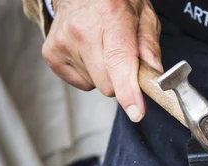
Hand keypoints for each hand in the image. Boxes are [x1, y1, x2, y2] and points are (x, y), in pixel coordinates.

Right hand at [42, 0, 161, 121]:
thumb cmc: (115, 3)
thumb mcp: (142, 14)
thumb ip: (150, 45)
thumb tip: (155, 74)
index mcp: (111, 16)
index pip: (119, 61)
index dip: (128, 90)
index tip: (136, 111)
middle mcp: (82, 30)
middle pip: (108, 84)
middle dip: (122, 80)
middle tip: (125, 59)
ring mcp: (63, 43)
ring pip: (96, 85)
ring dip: (105, 75)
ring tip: (104, 49)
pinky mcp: (52, 55)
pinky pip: (82, 84)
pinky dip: (90, 74)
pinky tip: (89, 53)